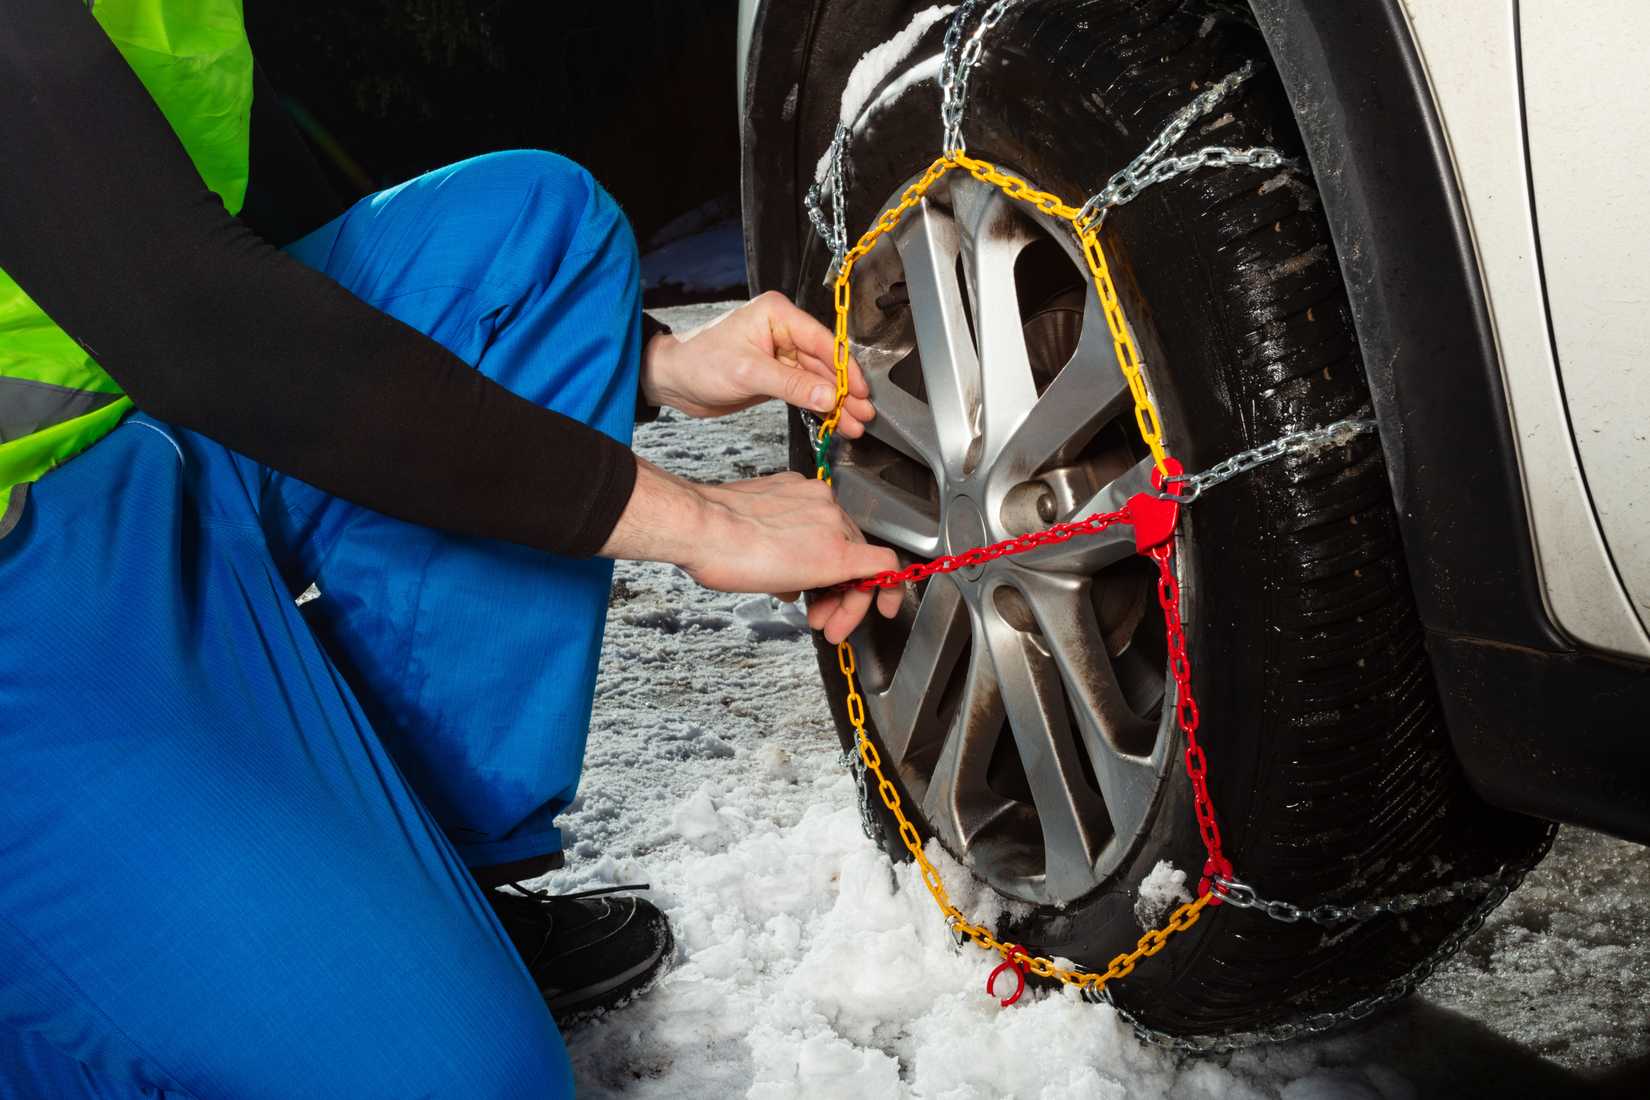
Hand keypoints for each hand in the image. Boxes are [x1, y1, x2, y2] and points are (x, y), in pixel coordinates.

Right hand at [599, 460, 902, 643]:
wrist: (704, 529)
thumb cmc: (712, 533)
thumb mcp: (752, 537)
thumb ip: (781, 553)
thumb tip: (791, 584)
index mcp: (802, 496)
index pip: (833, 532)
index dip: (835, 565)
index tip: (834, 586)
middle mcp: (822, 503)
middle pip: (850, 548)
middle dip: (838, 590)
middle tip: (823, 618)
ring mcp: (832, 523)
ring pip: (863, 560)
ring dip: (848, 599)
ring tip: (828, 624)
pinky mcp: (839, 551)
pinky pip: (880, 565)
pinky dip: (887, 589)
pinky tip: (887, 608)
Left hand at [641, 290, 876, 437]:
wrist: (672, 380)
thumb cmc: (698, 362)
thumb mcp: (748, 373)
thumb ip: (792, 385)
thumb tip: (829, 397)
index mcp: (778, 315)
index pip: (822, 341)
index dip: (844, 368)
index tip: (859, 392)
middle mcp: (783, 330)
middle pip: (825, 362)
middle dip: (845, 391)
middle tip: (863, 414)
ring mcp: (781, 353)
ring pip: (818, 380)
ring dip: (836, 403)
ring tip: (854, 424)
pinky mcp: (777, 375)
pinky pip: (805, 390)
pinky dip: (820, 406)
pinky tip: (835, 421)